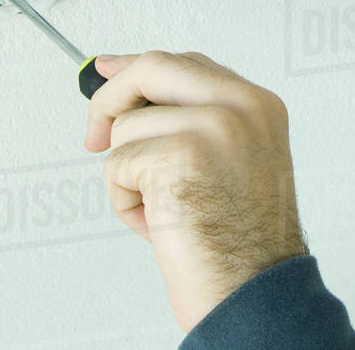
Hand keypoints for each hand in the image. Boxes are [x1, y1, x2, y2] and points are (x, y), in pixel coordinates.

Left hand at [83, 50, 309, 331]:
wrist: (254, 290)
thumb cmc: (241, 242)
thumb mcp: (231, 160)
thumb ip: (189, 117)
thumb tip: (120, 74)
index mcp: (259, 105)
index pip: (186, 63)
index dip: (137, 68)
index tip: (106, 71)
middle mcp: (243, 106)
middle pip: (153, 67)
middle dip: (111, 99)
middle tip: (95, 136)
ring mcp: (216, 126)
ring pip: (127, 124)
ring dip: (127, 175)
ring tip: (161, 208)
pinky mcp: (182, 155)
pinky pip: (118, 162)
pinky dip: (124, 200)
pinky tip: (157, 221)